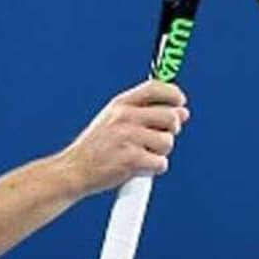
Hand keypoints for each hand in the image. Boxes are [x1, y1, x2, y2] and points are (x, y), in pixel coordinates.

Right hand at [60, 81, 189, 195]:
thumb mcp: (114, 119)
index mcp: (120, 104)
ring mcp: (128, 138)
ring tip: (141, 155)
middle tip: (159, 139)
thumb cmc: (98, 147)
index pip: (154, 88)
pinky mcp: (131, 160)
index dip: (173, 93)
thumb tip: (183, 112)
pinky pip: (161, 163)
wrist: (75, 170)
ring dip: (160, 152)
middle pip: (170, 116)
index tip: (181, 102)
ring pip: (168, 142)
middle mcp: (124, 117)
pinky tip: (138, 168)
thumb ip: (146, 113)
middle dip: (172, 129)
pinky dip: (154, 169)